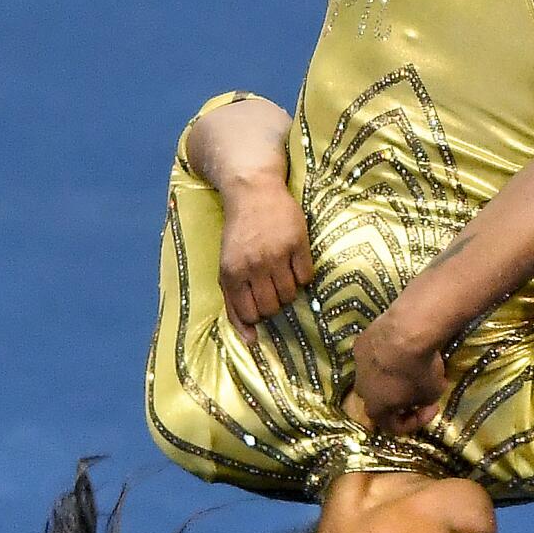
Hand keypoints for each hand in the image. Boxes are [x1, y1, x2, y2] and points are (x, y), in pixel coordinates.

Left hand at [218, 177, 313, 345]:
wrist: (253, 191)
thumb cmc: (239, 233)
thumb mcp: (227, 267)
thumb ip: (234, 303)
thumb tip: (249, 341)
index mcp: (232, 272)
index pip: (249, 314)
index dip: (256, 314)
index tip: (258, 303)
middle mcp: (253, 265)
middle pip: (271, 308)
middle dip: (273, 304)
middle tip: (270, 287)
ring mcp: (276, 254)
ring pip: (289, 295)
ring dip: (288, 290)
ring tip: (282, 273)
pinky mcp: (297, 243)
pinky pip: (306, 277)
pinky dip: (302, 275)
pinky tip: (293, 262)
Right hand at [351, 315, 448, 434]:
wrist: (405, 331)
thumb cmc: (419, 369)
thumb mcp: (432, 393)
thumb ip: (424, 401)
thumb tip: (422, 397)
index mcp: (376, 408)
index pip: (394, 426)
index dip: (416, 421)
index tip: (432, 407)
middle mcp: (361, 390)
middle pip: (381, 400)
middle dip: (401, 399)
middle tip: (419, 390)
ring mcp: (357, 365)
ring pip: (375, 376)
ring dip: (392, 376)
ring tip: (411, 366)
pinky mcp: (360, 343)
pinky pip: (374, 355)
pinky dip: (387, 355)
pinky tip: (402, 347)